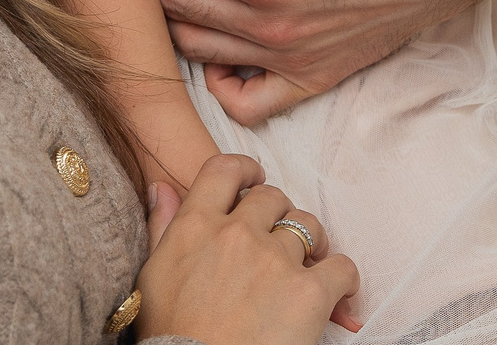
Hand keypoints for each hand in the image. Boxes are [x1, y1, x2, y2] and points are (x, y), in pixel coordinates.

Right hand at [138, 155, 360, 344]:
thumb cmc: (170, 336)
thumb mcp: (152, 275)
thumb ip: (162, 226)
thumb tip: (161, 187)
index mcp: (196, 225)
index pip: (225, 170)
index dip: (245, 168)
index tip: (255, 178)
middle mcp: (237, 233)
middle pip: (272, 197)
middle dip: (278, 213)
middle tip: (279, 238)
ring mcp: (275, 260)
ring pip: (308, 226)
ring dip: (311, 242)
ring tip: (309, 264)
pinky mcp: (308, 292)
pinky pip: (342, 268)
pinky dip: (344, 280)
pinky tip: (338, 294)